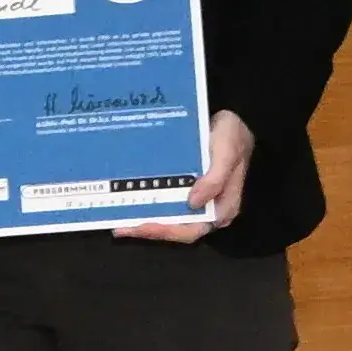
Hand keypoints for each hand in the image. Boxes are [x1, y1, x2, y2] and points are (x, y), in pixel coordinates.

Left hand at [119, 109, 254, 241]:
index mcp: (222, 208)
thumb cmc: (232, 136)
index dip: (166, 231)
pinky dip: (150, 203)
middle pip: (177, 228)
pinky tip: (130, 199)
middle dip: (149, 229)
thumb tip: (194, 202)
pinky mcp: (187, 189)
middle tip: (121, 227)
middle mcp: (209, 210)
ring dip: (145, 219)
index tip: (142, 226)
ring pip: (170, 218)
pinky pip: (167, 202)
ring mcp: (197, 200)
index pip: (192, 230)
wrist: (233, 119)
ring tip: (119, 219)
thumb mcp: (227, 153)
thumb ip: (215, 179)